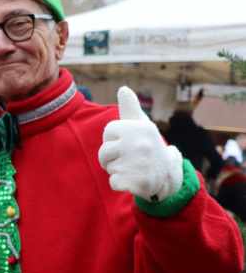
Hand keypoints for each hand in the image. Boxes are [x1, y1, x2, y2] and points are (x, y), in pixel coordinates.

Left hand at [98, 87, 182, 201]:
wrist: (168, 175)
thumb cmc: (149, 146)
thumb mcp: (142, 126)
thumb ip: (130, 108)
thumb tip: (123, 89)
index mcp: (139, 128)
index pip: (108, 131)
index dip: (114, 139)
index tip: (127, 142)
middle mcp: (139, 144)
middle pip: (104, 152)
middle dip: (111, 158)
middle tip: (129, 159)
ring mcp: (138, 164)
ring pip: (108, 167)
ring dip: (117, 170)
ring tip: (133, 168)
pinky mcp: (137, 182)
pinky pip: (113, 183)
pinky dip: (120, 184)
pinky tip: (134, 180)